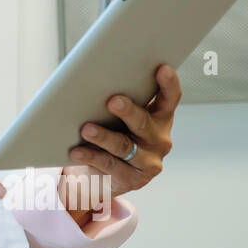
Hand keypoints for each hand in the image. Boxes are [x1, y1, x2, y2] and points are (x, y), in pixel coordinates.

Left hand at [66, 63, 179, 206]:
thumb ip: (116, 101)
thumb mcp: (117, 117)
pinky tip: (77, 151)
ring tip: (86, 128)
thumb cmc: (110, 133)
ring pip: (124, 146)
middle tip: (112, 101)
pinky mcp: (134, 180)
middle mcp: (159, 139)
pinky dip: (91, 156)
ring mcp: (149, 162)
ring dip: (104, 136)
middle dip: (128, 111)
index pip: (170, 99)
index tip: (162, 68)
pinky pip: (110, 165)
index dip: (168, 84)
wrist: (102, 175)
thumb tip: (94, 80)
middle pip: (144, 123)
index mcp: (160, 118)